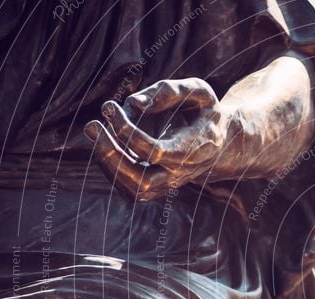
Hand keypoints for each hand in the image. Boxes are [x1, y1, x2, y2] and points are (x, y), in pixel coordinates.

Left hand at [84, 78, 227, 200]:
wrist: (222, 145)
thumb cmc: (206, 113)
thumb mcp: (198, 92)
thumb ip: (168, 92)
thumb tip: (132, 103)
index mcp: (191, 151)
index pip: (153, 151)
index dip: (126, 131)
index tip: (110, 107)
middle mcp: (179, 174)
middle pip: (140, 182)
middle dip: (110, 155)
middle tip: (92, 125)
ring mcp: (167, 185)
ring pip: (132, 190)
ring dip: (107, 163)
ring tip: (95, 131)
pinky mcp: (157, 188)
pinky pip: (129, 188)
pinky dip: (111, 167)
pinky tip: (107, 142)